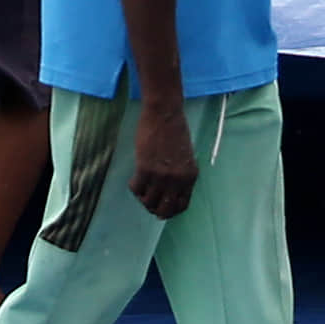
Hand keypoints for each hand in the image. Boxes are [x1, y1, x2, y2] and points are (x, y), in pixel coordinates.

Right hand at [131, 93, 198, 220]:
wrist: (165, 113)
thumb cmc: (175, 130)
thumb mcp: (186, 156)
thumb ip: (180, 174)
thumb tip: (169, 191)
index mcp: (190, 177)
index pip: (182, 206)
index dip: (170, 210)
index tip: (162, 206)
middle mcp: (177, 180)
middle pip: (164, 209)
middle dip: (155, 209)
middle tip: (148, 201)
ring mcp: (161, 176)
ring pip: (148, 201)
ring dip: (143, 197)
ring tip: (142, 186)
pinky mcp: (145, 168)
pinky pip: (136, 189)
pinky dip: (134, 187)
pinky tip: (135, 178)